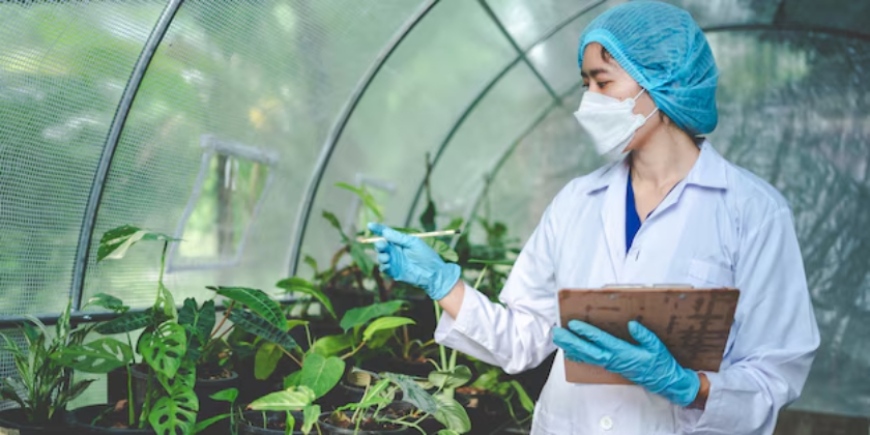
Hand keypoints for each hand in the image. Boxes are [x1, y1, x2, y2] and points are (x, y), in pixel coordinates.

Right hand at [367, 223, 460, 300]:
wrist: (433, 272)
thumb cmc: (426, 256)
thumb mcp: (413, 243)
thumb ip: (399, 238)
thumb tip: (385, 232)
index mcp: (399, 242)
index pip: (386, 234)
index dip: (377, 229)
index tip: (370, 225)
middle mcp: (394, 251)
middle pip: (381, 246)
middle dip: (379, 245)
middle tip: (382, 244)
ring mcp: (394, 262)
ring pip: (381, 257)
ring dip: (381, 256)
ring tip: (387, 256)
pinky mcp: (394, 272)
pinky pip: (384, 268)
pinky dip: (384, 266)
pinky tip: (388, 264)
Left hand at [552, 319, 700, 406]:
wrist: (664, 381)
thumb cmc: (661, 363)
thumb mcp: (657, 347)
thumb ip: (645, 336)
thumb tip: (632, 324)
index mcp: (624, 353)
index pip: (601, 341)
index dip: (586, 332)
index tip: (573, 324)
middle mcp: (614, 359)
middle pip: (588, 350)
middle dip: (571, 341)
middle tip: (557, 332)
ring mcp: (611, 364)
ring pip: (587, 355)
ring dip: (571, 347)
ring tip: (558, 338)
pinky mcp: (611, 366)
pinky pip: (592, 360)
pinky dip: (579, 355)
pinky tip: (570, 350)